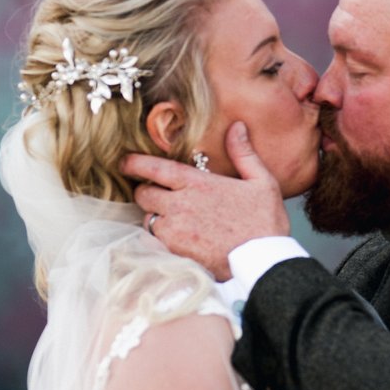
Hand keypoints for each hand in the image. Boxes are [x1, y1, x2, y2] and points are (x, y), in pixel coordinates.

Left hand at [123, 123, 289, 280]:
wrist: (263, 262)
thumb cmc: (265, 222)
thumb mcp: (261, 182)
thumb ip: (244, 153)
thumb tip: (236, 126)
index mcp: (196, 183)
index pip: (153, 168)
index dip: (134, 163)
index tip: (125, 162)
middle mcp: (179, 204)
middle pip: (142, 194)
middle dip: (147, 194)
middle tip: (160, 197)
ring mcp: (174, 230)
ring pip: (147, 220)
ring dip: (156, 218)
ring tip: (174, 221)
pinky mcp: (174, 252)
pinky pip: (156, 242)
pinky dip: (162, 239)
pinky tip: (179, 240)